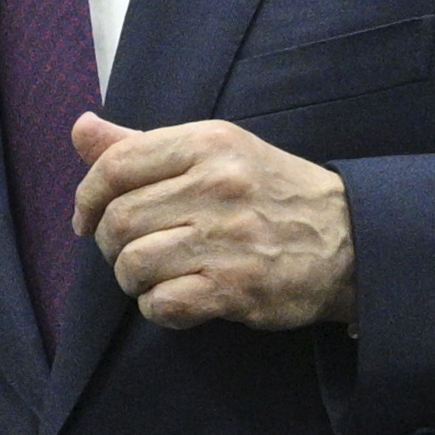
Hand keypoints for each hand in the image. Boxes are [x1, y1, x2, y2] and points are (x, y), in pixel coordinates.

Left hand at [71, 113, 355, 331]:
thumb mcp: (215, 152)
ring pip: (133, 264)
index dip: (87, 197)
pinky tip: (179, 298)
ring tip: (156, 275)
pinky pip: (162, 304)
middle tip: (130, 251)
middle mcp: (218, 185)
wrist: (354, 240)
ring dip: (132, 279)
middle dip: (109, 243)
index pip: (115, 165)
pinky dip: (158, 307)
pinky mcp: (238, 287)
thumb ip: (142, 144)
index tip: (87, 218)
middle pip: (118, 220)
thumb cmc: (270, 194)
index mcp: (209, 143)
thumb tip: (80, 128)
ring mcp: (229, 238)